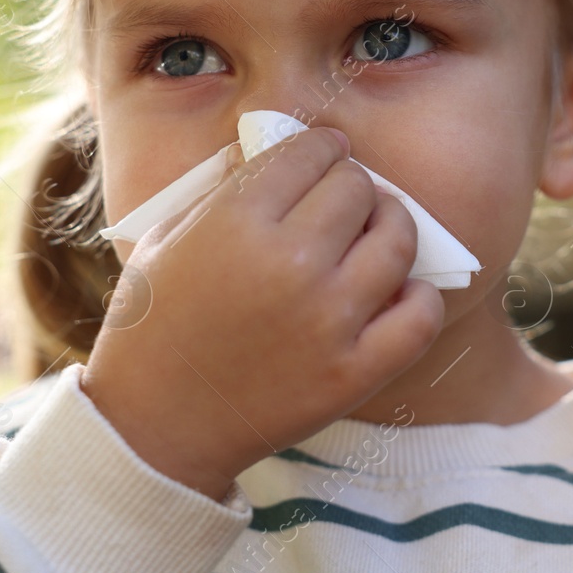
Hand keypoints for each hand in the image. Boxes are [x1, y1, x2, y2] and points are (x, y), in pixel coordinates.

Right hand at [80, 126, 443, 501]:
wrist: (152, 426)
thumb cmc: (154, 324)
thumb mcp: (168, 237)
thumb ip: (223, 187)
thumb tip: (274, 146)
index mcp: (236, 222)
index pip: (311, 152)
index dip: (323, 146)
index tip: (326, 154)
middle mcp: (289, 264)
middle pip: (356, 188)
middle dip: (352, 184)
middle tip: (345, 197)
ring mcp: (326, 321)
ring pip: (397, 240)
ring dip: (392, 226)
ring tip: (378, 232)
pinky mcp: (352, 373)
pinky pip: (419, 317)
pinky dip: (419, 296)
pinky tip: (399, 291)